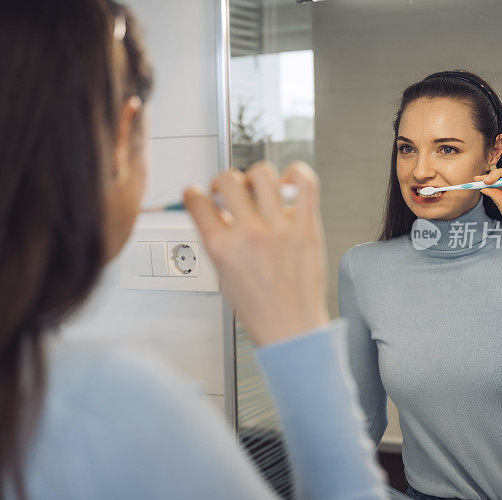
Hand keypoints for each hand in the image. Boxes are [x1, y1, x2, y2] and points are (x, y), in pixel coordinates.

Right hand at [183, 161, 329, 345]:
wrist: (292, 329)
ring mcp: (279, 228)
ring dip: (255, 177)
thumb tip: (220, 213)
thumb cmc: (260, 309)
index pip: (197, 201)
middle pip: (227, 180)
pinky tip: (288, 185)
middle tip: (229, 191)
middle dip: (223, 182)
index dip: (195, 194)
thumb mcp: (223, 275)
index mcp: (222, 247)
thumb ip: (219, 240)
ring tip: (258, 189)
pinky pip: (304, 183)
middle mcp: (249, 234)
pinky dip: (296, 173)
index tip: (200, 195)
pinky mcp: (306, 227)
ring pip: (262, 173)